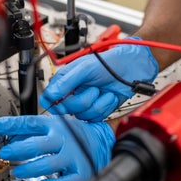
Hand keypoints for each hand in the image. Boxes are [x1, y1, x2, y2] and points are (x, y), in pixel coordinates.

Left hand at [0, 115, 114, 180]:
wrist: (100, 140)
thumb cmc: (72, 133)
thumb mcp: (52, 125)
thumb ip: (31, 131)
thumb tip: (9, 135)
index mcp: (53, 125)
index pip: (28, 123)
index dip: (9, 124)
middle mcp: (62, 139)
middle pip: (37, 144)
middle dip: (18, 149)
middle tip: (5, 152)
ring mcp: (72, 155)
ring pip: (48, 164)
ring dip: (30, 168)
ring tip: (17, 171)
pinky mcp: (80, 171)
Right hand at [40, 38, 158, 120]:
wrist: (131, 69)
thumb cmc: (108, 63)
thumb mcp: (85, 68)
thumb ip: (66, 82)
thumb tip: (51, 94)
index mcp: (66, 79)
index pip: (49, 97)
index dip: (54, 103)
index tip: (64, 102)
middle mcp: (73, 92)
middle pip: (67, 109)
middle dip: (84, 99)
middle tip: (93, 87)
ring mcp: (86, 101)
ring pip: (82, 115)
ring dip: (97, 103)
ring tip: (103, 90)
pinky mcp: (98, 110)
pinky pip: (95, 118)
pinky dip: (105, 107)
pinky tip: (109, 96)